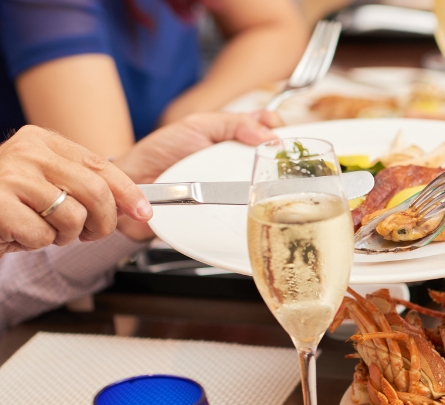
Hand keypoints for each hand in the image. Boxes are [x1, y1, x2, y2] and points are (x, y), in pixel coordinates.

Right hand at [0, 126, 150, 255]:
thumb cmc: (8, 202)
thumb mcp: (48, 184)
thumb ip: (85, 187)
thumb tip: (134, 205)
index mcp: (42, 141)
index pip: (100, 165)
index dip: (128, 192)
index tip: (144, 212)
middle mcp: (26, 152)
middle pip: (95, 191)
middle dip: (104, 222)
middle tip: (92, 234)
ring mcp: (10, 176)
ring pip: (72, 216)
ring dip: (65, 235)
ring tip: (44, 230)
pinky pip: (42, 234)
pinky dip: (37, 243)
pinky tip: (19, 234)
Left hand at [112, 111, 281, 240]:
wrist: (136, 184)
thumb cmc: (162, 151)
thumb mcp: (199, 125)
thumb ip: (233, 123)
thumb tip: (269, 135)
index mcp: (236, 139)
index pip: (270, 133)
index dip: (280, 132)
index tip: (280, 134)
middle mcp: (240, 165)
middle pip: (274, 163)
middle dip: (283, 161)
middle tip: (280, 158)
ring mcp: (235, 192)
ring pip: (267, 191)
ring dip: (273, 188)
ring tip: (272, 181)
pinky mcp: (228, 215)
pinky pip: (250, 215)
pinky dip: (258, 212)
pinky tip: (258, 204)